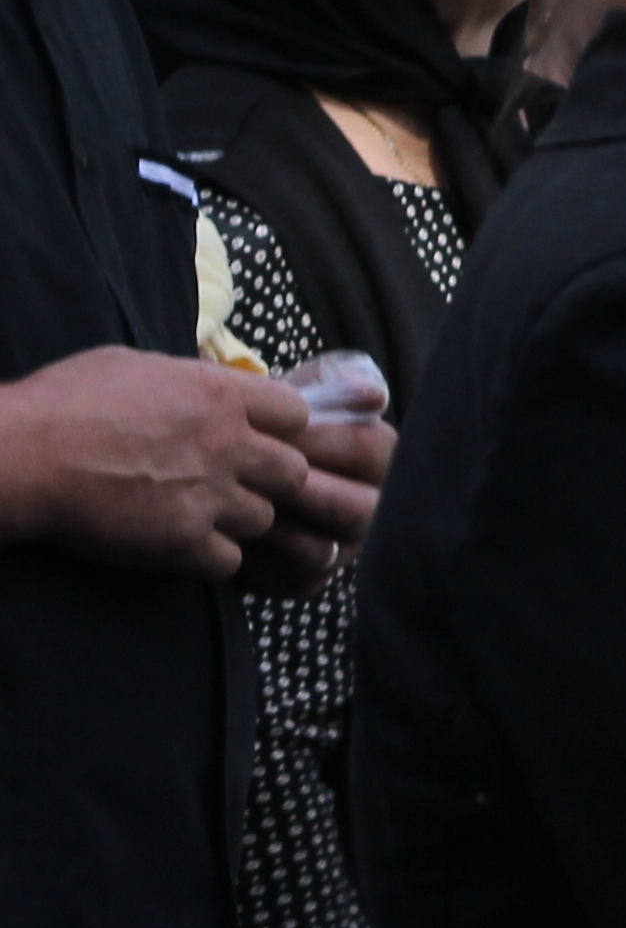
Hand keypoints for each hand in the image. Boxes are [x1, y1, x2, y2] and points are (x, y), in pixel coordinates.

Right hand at [0, 349, 320, 577]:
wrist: (23, 454)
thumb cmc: (65, 403)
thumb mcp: (138, 367)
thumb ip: (192, 382)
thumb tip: (217, 388)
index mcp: (219, 395)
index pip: (296, 415)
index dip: (279, 429)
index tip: (255, 438)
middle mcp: (226, 444)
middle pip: (293, 472)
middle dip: (269, 480)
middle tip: (233, 484)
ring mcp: (208, 495)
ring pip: (264, 519)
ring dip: (238, 521)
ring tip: (198, 514)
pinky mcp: (183, 540)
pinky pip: (230, 560)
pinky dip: (210, 557)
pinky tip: (181, 543)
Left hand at [244, 400, 392, 593]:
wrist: (217, 467)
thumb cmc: (262, 426)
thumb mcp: (294, 394)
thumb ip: (329, 386)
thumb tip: (373, 394)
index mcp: (377, 458)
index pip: (371, 450)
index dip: (323, 440)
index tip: (277, 430)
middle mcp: (372, 507)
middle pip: (360, 509)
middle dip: (304, 491)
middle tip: (255, 475)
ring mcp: (343, 548)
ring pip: (324, 549)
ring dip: (276, 528)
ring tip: (235, 505)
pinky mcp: (306, 580)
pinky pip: (291, 580)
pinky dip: (257, 561)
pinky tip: (225, 535)